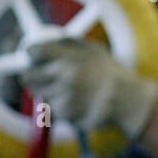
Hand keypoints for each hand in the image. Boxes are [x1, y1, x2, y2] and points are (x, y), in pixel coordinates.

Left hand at [22, 38, 157, 141]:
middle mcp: (65, 76)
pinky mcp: (66, 113)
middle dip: (33, 75)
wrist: (129, 100)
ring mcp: (65, 96)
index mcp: (70, 57)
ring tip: (72, 90)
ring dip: (50, 92)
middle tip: (42, 76)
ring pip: (40, 94)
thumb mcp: (93, 50)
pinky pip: (53, 108)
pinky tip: (79, 102)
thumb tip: (40, 43)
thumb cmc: (111, 73)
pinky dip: (61, 105)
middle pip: (28, 75)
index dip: (33, 55)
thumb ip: (66, 44)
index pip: (34, 52)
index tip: (35, 57)